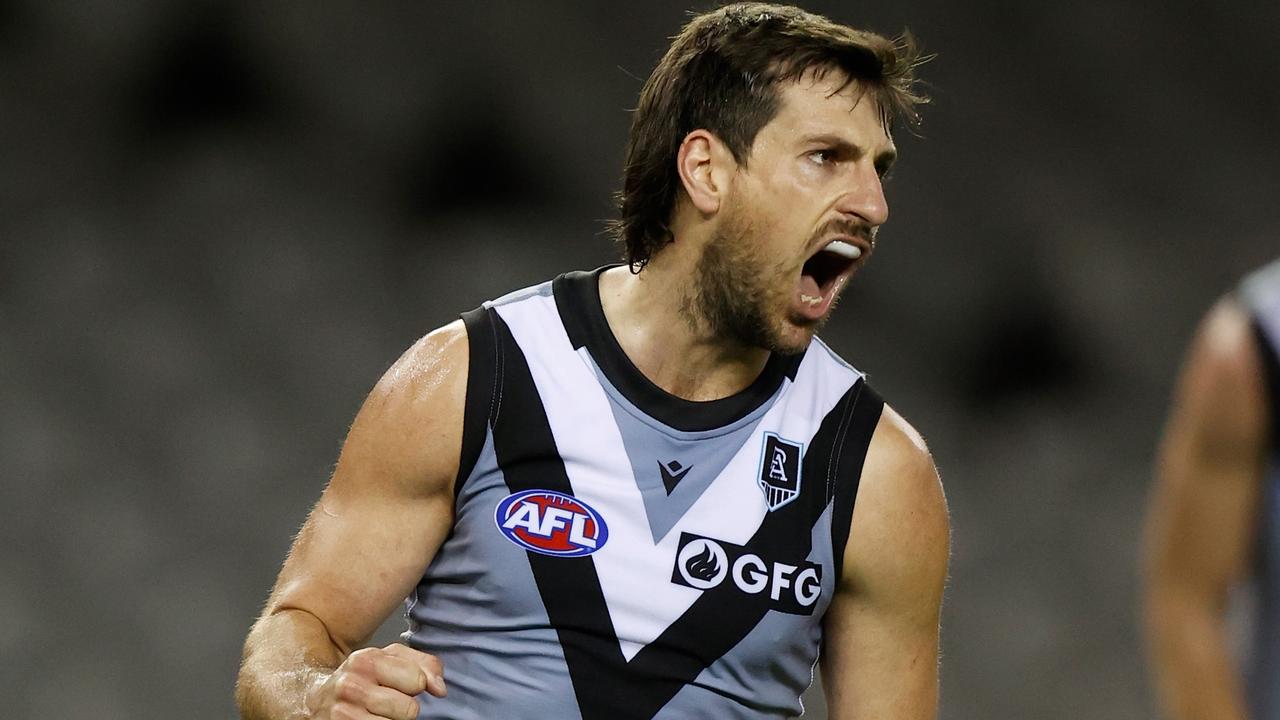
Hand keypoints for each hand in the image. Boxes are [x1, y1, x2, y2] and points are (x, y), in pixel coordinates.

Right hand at [306, 643, 446, 718]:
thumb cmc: (361, 676)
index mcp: (366, 660)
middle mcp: (352, 686)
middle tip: (387, 702)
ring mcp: (343, 714)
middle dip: (404, 708)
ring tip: (376, 712)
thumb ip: (424, 665)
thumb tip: (440, 689)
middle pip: (409, 710)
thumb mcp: (390, 658)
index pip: (417, 681)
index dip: (415, 685)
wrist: (315, 697)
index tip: (402, 685)